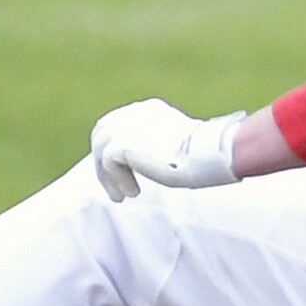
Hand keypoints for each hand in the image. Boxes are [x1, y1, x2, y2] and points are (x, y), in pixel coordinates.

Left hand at [91, 99, 244, 201]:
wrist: (204, 154)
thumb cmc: (201, 154)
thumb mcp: (175, 145)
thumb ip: (157, 145)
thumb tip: (151, 162)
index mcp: (149, 109)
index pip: (120, 126)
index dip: (118, 151)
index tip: (126, 174)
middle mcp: (133, 111)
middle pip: (103, 134)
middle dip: (105, 163)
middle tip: (116, 189)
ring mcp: (124, 125)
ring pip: (101, 151)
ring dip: (109, 177)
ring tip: (122, 197)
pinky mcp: (119, 143)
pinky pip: (109, 165)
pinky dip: (117, 181)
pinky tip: (133, 193)